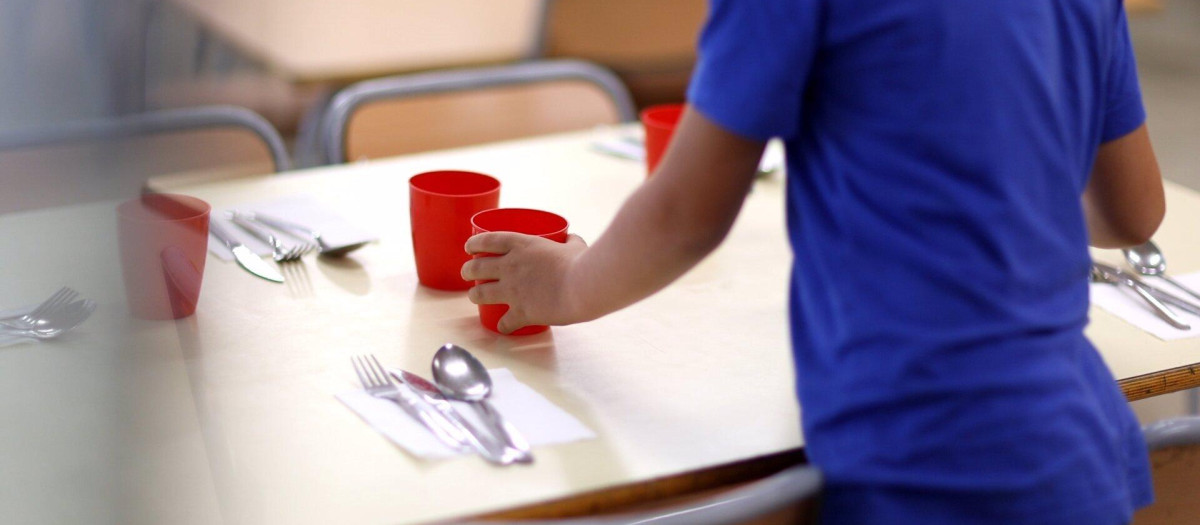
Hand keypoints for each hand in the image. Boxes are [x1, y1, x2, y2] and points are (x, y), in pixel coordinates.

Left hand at [462, 232, 587, 333]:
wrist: (583, 286)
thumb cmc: (581, 263)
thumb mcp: (574, 246)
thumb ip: (570, 242)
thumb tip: (571, 238)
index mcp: (521, 245)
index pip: (487, 241)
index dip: (474, 244)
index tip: (469, 248)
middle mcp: (510, 266)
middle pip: (476, 267)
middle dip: (467, 270)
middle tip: (467, 273)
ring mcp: (512, 290)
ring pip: (479, 293)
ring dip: (474, 295)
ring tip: (474, 297)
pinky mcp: (521, 312)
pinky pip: (504, 322)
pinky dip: (502, 326)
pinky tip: (504, 327)